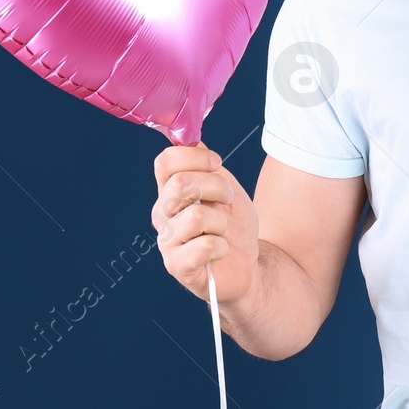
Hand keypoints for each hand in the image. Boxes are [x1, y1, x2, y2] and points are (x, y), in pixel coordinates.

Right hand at [151, 142, 259, 307]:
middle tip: (227, 200)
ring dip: (222, 221)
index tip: (217, 163)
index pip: (165, 162)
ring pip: (196, 216)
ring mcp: (167, 241)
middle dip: (217, 187)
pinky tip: (220, 251)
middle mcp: (162, 214)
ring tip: (223, 230)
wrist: (245, 263)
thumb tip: (192, 141)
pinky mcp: (177, 267)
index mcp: (170, 191)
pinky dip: (222, 247)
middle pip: (180, 184)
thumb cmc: (233, 224)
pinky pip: (204, 247)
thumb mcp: (225, 186)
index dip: (195, 157)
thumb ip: (206, 166)